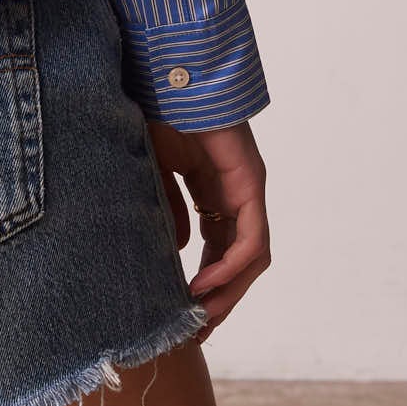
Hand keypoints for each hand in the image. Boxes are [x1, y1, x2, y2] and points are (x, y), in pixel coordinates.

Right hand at [146, 116, 270, 334]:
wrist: (166, 72)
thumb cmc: (156, 111)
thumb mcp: (154, 173)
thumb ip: (167, 210)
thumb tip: (176, 252)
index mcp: (212, 190)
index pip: (217, 250)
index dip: (203, 285)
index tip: (181, 315)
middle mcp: (236, 194)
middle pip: (237, 261)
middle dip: (219, 299)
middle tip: (194, 332)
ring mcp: (247, 189)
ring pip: (251, 259)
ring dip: (228, 293)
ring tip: (200, 318)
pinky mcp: (250, 184)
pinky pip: (251, 241)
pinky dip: (230, 268)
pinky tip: (203, 283)